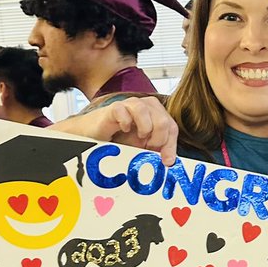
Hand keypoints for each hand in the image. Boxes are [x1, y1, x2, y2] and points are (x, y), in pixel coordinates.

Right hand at [59, 97, 178, 164]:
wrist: (95, 135)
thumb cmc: (120, 139)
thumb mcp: (142, 148)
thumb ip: (156, 151)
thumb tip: (169, 162)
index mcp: (157, 115)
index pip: (172, 127)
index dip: (171, 145)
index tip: (166, 161)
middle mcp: (146, 107)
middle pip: (163, 120)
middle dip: (158, 139)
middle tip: (148, 149)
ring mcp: (130, 105)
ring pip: (146, 110)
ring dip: (145, 128)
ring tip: (139, 138)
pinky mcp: (114, 107)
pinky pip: (124, 110)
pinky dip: (126, 122)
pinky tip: (124, 130)